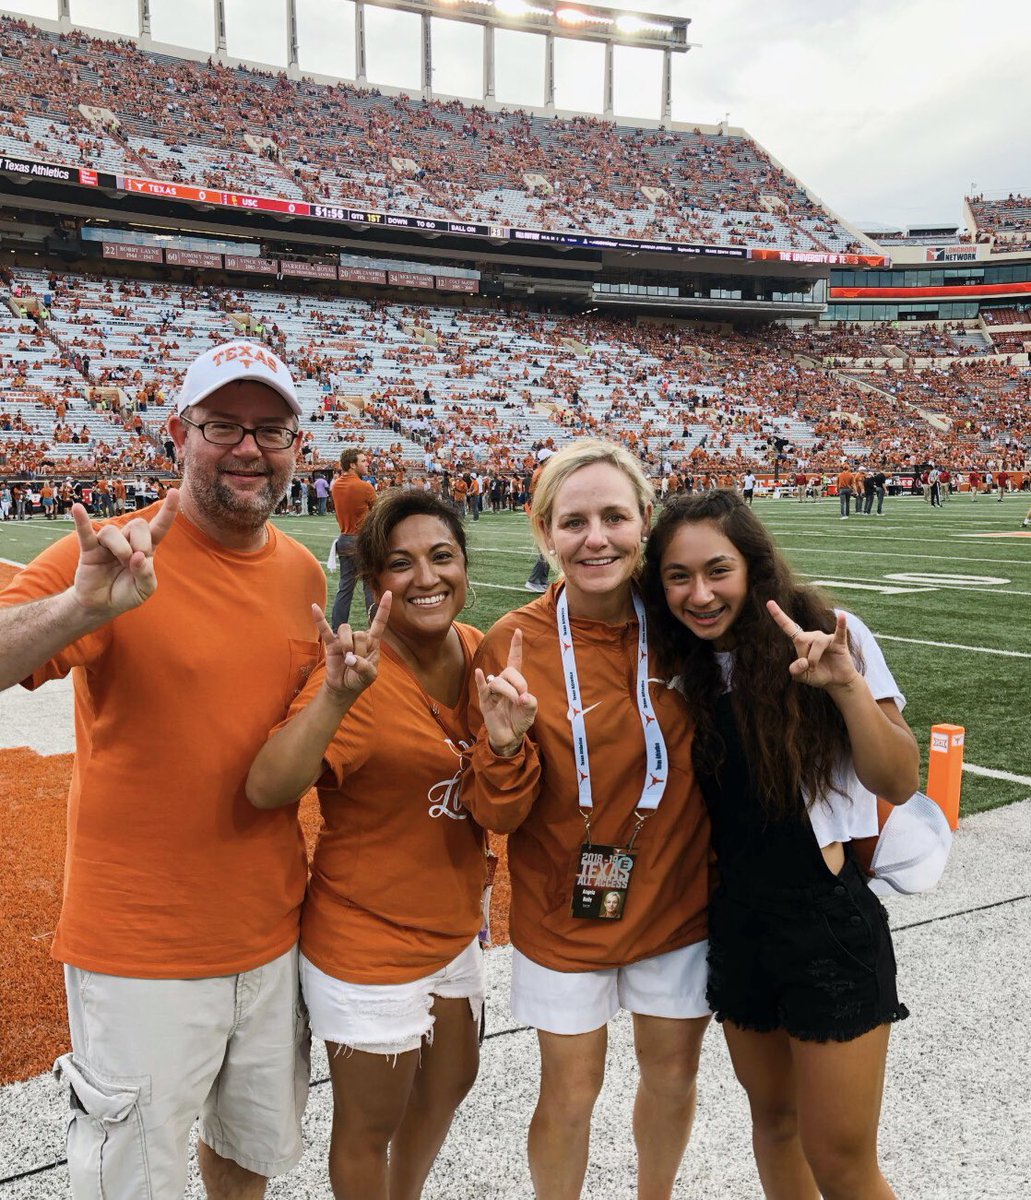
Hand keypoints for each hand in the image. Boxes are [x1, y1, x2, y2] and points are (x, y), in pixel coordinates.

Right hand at [70, 491, 178, 616]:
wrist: (102, 606)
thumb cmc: (126, 594)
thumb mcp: (144, 590)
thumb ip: (146, 575)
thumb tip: (137, 556)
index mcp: (146, 549)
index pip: (159, 526)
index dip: (168, 511)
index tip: (176, 492)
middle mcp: (128, 541)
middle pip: (138, 524)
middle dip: (140, 542)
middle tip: (135, 561)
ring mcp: (108, 544)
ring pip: (113, 531)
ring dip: (120, 547)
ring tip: (120, 562)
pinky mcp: (90, 549)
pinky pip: (85, 532)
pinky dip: (82, 521)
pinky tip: (78, 508)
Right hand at [314, 592, 390, 702]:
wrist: (344, 687)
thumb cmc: (359, 679)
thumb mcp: (369, 676)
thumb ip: (364, 667)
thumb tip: (350, 659)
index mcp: (373, 642)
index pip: (379, 622)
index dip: (383, 609)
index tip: (388, 593)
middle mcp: (359, 637)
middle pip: (360, 633)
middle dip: (358, 651)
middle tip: (356, 664)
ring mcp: (345, 639)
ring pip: (346, 630)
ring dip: (347, 646)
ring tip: (346, 660)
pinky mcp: (331, 644)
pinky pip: (325, 629)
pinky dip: (320, 619)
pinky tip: (314, 607)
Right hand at [475, 628, 537, 755]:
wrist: (510, 737)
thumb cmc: (520, 720)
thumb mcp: (531, 711)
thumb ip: (530, 702)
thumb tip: (522, 697)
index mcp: (515, 682)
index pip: (514, 660)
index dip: (515, 646)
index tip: (518, 631)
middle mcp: (503, 683)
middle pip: (508, 672)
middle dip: (518, 682)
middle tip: (523, 696)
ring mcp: (493, 692)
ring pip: (498, 683)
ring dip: (509, 691)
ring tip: (517, 702)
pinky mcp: (485, 701)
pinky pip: (482, 689)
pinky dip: (480, 680)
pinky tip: (479, 672)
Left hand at [767, 600, 860, 690]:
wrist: (836, 681)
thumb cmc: (818, 675)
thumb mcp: (802, 677)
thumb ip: (795, 671)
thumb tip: (803, 662)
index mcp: (801, 641)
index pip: (788, 626)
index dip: (778, 615)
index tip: (769, 603)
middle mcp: (813, 636)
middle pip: (802, 639)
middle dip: (804, 656)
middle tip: (810, 667)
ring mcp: (826, 638)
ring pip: (817, 643)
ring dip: (814, 659)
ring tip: (817, 667)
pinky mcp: (838, 642)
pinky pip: (839, 632)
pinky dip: (841, 624)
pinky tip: (842, 616)